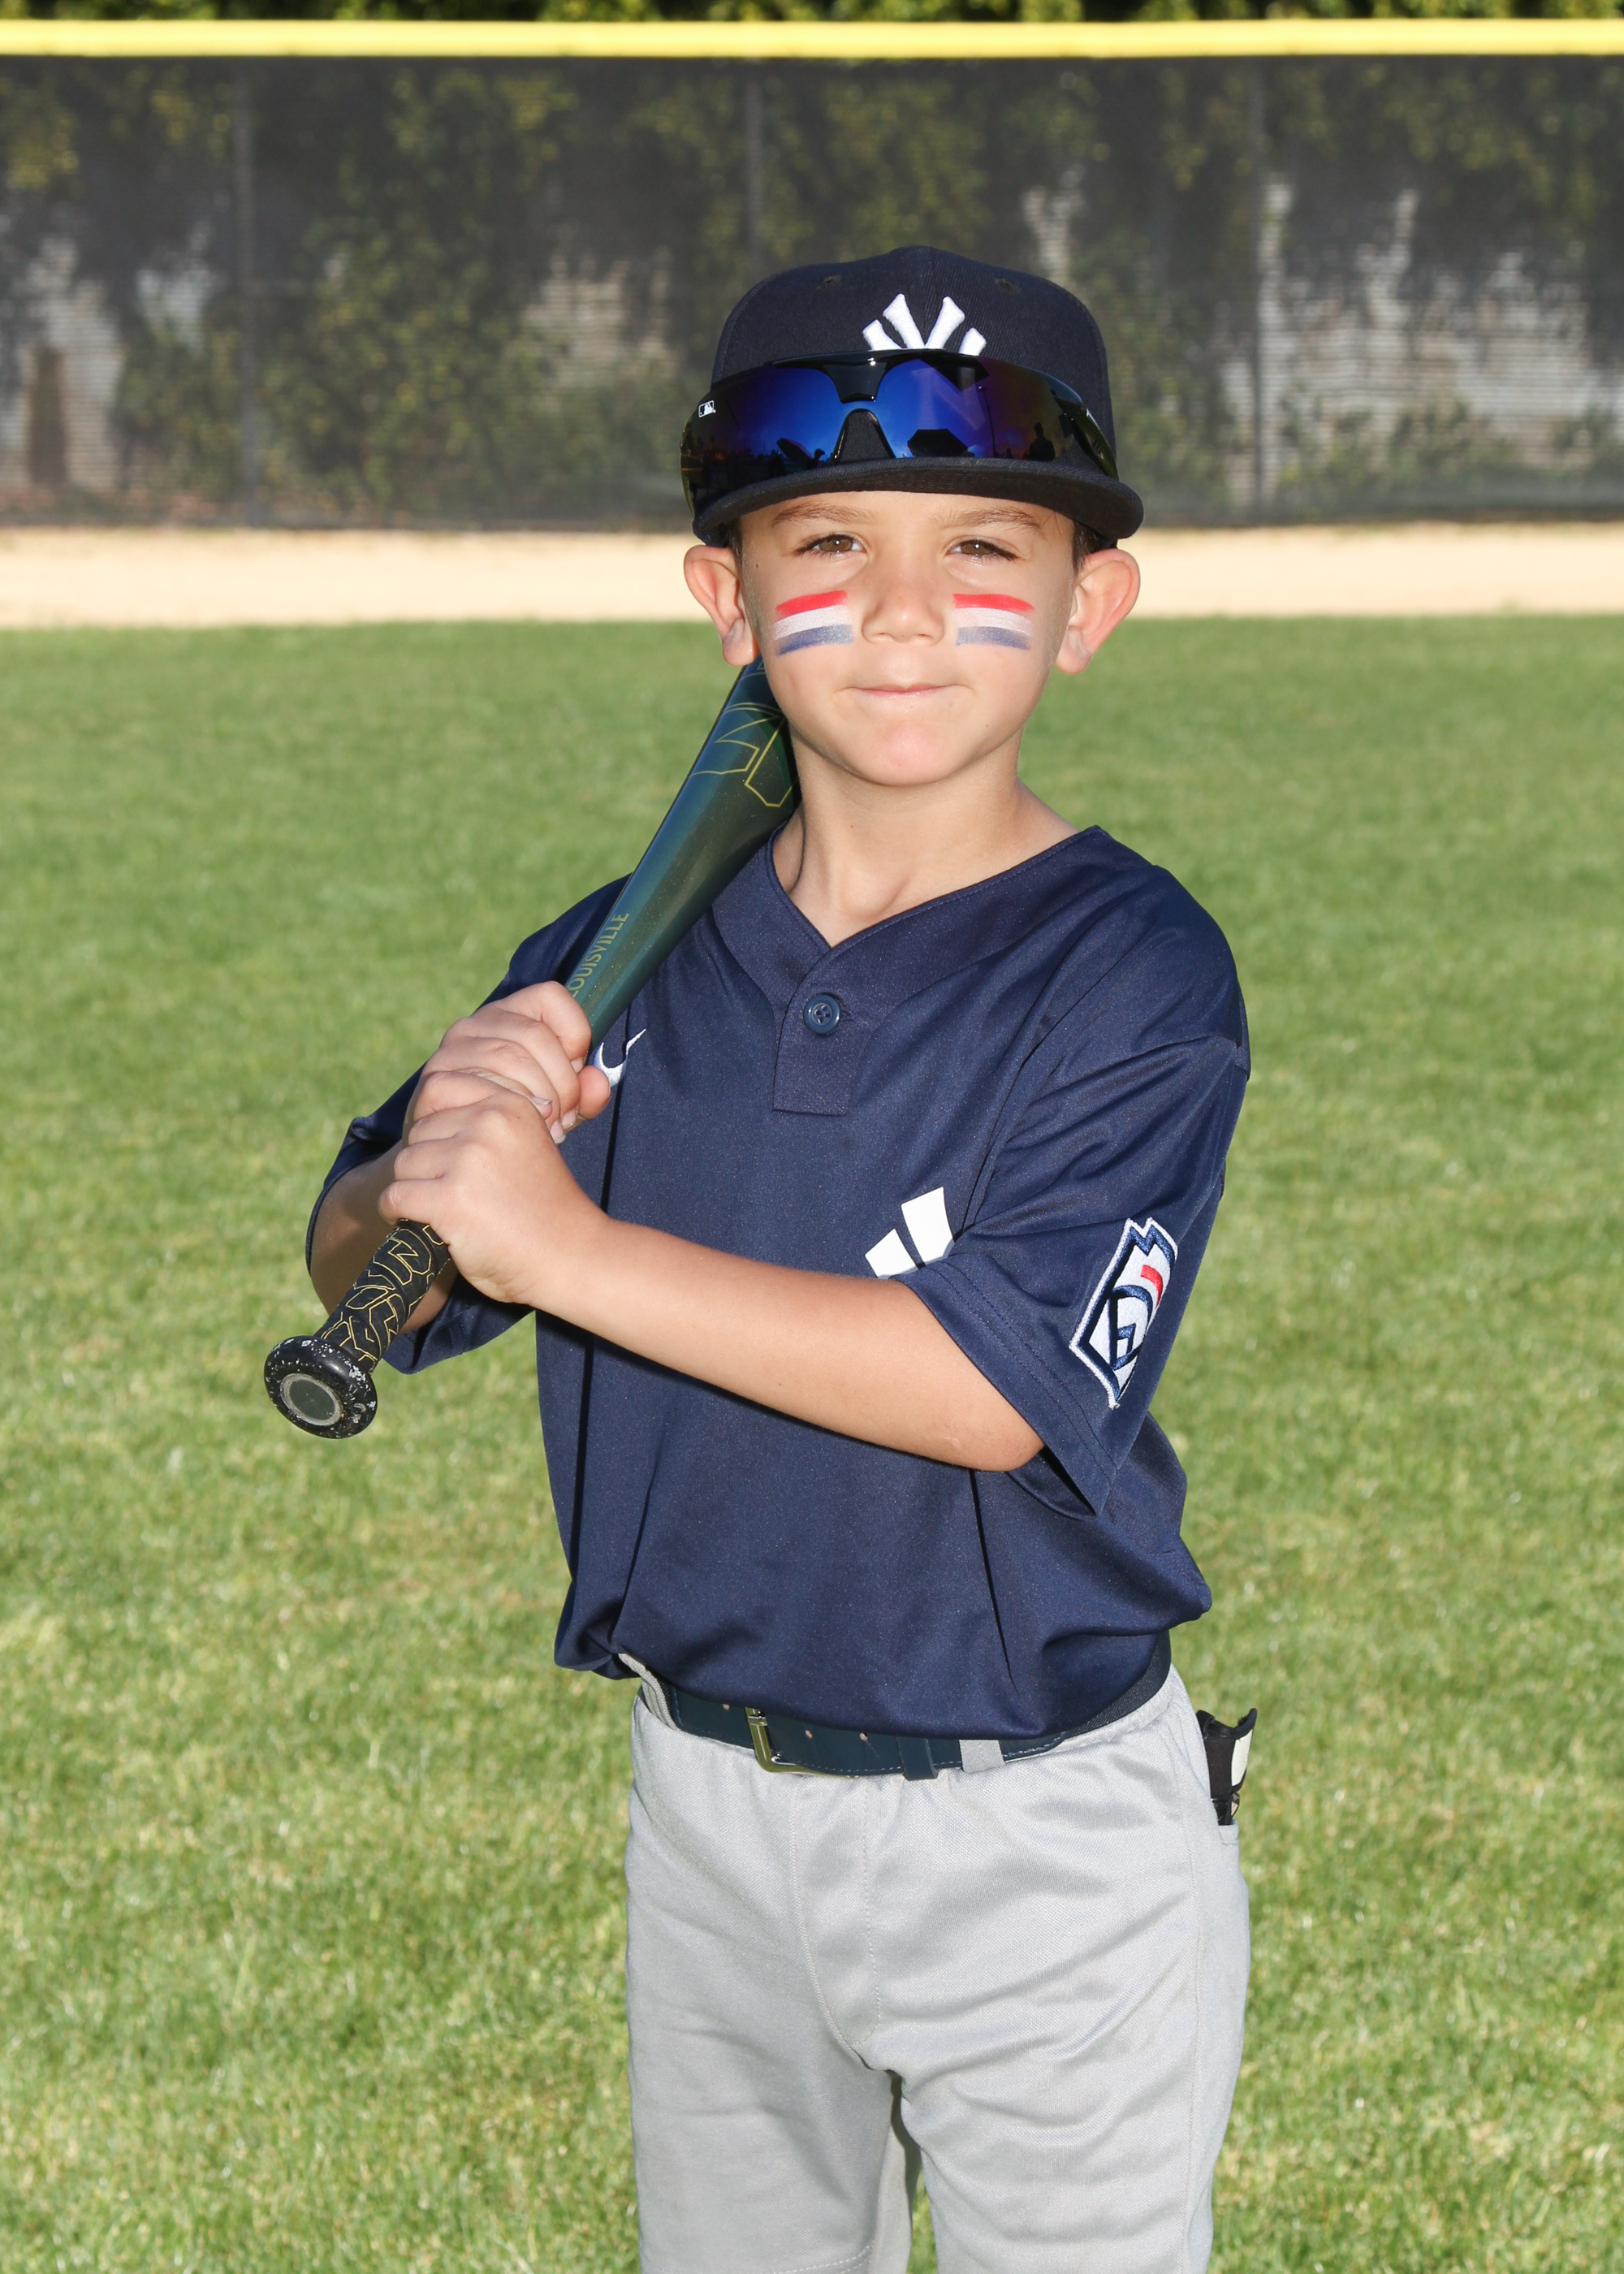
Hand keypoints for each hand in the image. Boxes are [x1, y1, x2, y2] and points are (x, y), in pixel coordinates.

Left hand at [379, 1081, 599, 1309]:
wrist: (570, 1257)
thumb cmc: (544, 1207)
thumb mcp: (525, 1144)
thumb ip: (488, 1124)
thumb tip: (429, 1111)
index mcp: (509, 1105)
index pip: (439, 1094)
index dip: (440, 1134)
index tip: (455, 1160)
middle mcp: (488, 1124)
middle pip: (419, 1132)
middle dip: (428, 1163)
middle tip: (454, 1193)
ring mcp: (468, 1160)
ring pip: (404, 1164)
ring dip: (415, 1189)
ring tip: (445, 1210)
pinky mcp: (450, 1200)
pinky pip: (395, 1197)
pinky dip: (398, 1214)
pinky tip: (422, 1222)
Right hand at [404, 982, 611, 1146]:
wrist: (454, 1153)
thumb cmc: (511, 1120)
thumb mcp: (557, 1104)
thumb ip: (583, 1094)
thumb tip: (597, 1084)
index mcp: (508, 1016)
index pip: (550, 996)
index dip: (575, 1032)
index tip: (577, 1069)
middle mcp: (474, 1025)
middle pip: (535, 1035)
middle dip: (562, 1083)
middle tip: (566, 1117)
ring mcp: (449, 1053)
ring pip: (509, 1058)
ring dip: (539, 1100)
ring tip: (548, 1129)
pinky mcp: (435, 1085)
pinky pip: (481, 1088)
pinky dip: (507, 1112)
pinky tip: (514, 1131)